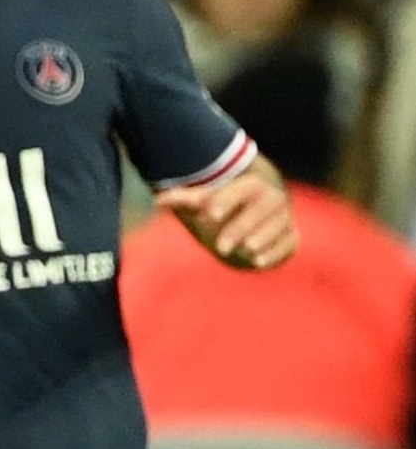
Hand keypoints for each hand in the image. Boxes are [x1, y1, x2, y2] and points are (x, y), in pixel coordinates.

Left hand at [157, 167, 296, 269]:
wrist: (251, 223)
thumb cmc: (221, 213)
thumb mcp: (203, 205)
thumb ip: (184, 200)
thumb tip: (158, 200)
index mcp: (251, 187)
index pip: (244, 188)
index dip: (228, 199)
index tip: (208, 215)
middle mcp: (272, 200)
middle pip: (263, 207)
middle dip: (242, 226)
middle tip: (220, 247)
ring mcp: (283, 218)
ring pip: (280, 224)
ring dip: (264, 237)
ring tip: (246, 252)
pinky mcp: (290, 237)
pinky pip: (289, 242)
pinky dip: (276, 251)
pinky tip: (259, 262)